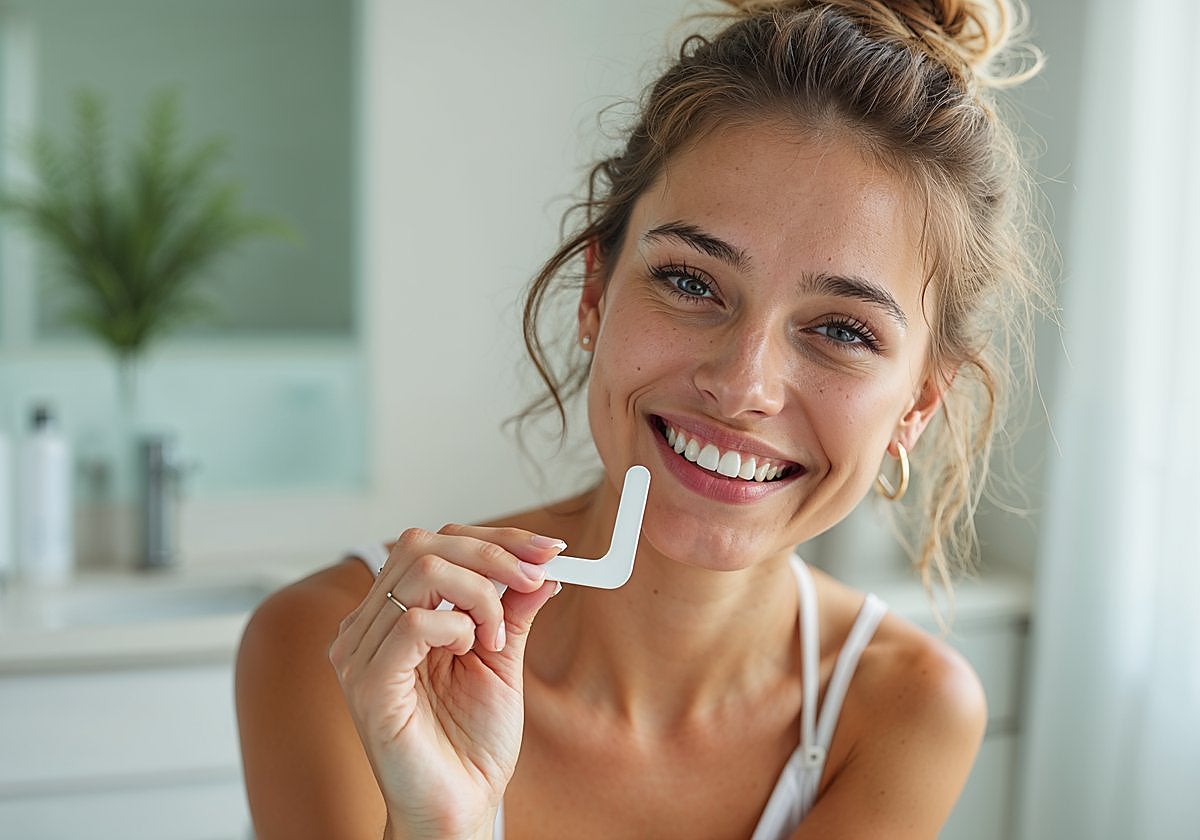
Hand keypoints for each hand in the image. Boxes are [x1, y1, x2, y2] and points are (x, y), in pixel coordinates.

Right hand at [328, 524, 563, 839]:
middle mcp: (369, 626)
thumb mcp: (501, 660)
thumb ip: (512, 610)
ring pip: (421, 570)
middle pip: (422, 544)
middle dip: (492, 554)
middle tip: (535, 578)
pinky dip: (457, 626)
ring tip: (497, 637)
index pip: (434, 544)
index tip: (548, 550)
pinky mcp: (368, 683)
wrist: (460, 808)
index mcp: (395, 615)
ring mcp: (361, 652)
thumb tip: (543, 566)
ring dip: (480, 592)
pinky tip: (469, 651)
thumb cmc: (470, 744)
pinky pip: (414, 622)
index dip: (494, 540)